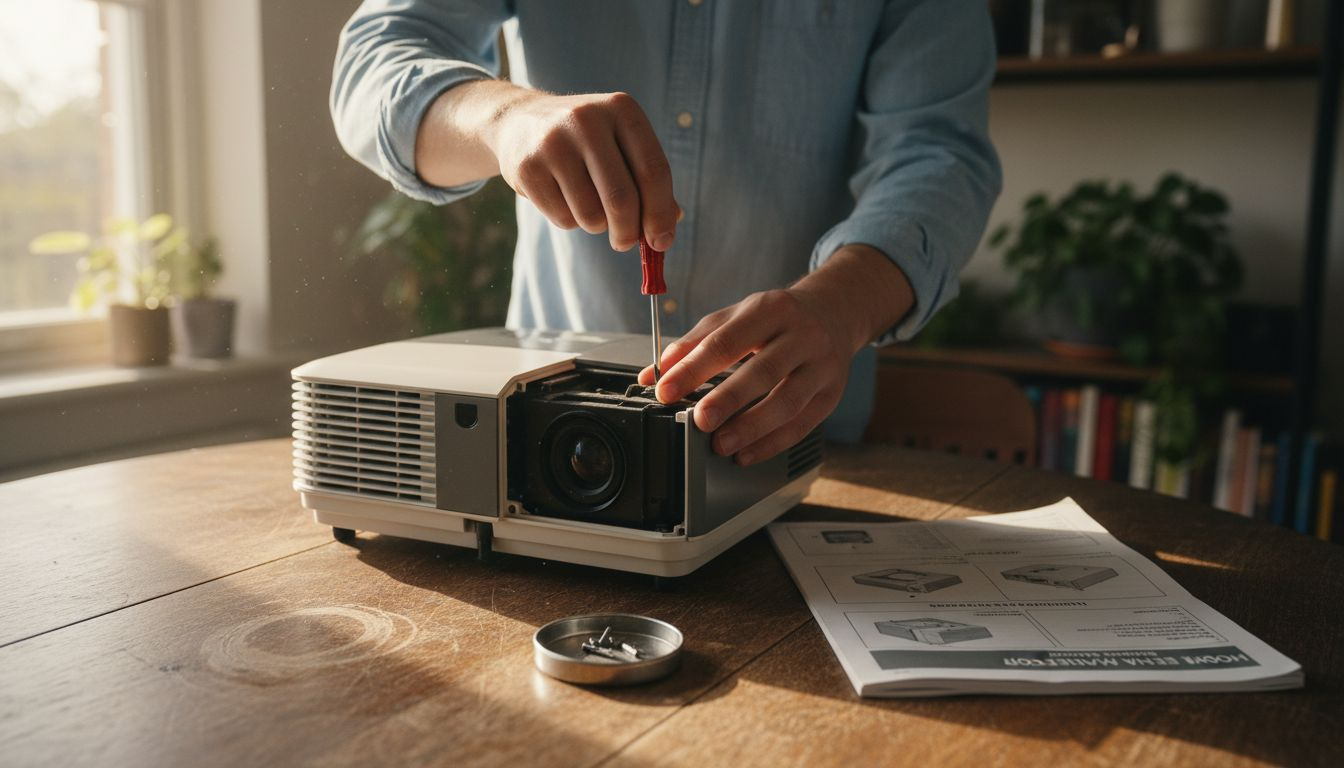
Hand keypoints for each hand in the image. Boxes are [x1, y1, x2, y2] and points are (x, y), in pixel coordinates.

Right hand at [418, 82, 679, 251]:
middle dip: (629, 232)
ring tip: (588, 205)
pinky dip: (570, 221)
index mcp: (622, 110)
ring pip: (591, 215)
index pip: (654, 171)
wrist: (521, 121)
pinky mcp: (527, 167)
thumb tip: (667, 229)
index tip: (661, 241)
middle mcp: (588, 120)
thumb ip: (649, 183)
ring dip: (597, 225)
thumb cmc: (587, 142)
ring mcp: (553, 142)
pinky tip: (562, 197)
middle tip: (626, 243)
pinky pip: (563, 218)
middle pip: (622, 198)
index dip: (661, 213)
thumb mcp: (622, 146)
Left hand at [637, 246, 914, 464]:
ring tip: (721, 445)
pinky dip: (772, 444)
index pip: (726, 341)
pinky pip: (802, 425)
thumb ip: (694, 343)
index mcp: (771, 309)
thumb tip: (655, 374)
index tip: (667, 391)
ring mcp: (821, 366)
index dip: (694, 369)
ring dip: (751, 428)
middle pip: (763, 371)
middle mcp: (802, 335)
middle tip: (699, 421)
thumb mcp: (736, 316)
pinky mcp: (831, 394)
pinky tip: (747, 454)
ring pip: (787, 402)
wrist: (834, 314)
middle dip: (728, 400)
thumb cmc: (778, 319)